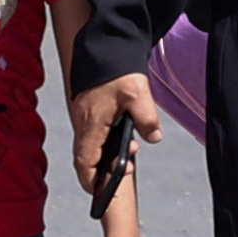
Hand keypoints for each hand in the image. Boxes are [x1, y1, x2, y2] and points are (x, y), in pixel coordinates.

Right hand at [70, 69, 161, 188]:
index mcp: (92, 124)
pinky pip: (93, 134)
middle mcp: (84, 123)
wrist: (104, 46)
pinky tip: (121, 135)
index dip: (91, 180)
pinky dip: (104, 142)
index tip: (100, 191)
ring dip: (106, 155)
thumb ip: (147, 119)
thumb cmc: (117, 69)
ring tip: (130, 150)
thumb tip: (153, 138)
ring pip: (90, 146)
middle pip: (86, 158)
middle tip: (126, 168)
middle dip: (103, 170)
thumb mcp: (138, 94)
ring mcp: (84, 116)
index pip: (85, 162)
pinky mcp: (88, 109)